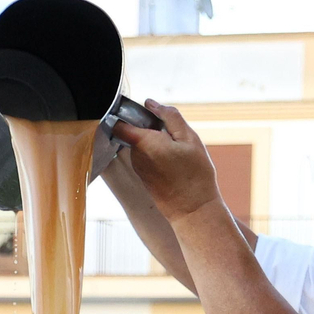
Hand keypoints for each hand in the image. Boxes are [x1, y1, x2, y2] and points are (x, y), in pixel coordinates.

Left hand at [111, 101, 225, 221]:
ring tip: (178, 155)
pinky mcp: (144, 178)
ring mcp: (139, 168)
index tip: (146, 115)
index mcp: (143, 143)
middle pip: (136, 133)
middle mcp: (136, 156)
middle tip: (175, 139)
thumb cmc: (194, 176)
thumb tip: (151, 104)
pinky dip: (159, 158)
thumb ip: (169, 116)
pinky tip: (175, 166)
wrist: (193, 210)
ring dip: (158, 145)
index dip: (128, 115)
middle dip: (152, 130)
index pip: (119, 123)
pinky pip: (148, 159)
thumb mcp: (189, 138)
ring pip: (143, 146)